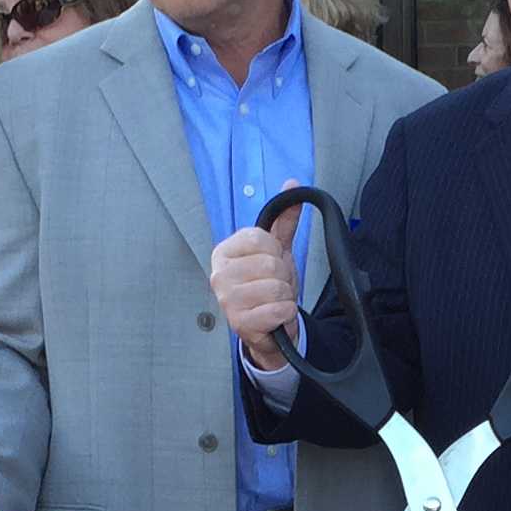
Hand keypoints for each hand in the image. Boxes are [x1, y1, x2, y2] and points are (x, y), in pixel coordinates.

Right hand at [207, 188, 304, 358]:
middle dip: (283, 277)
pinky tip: (275, 316)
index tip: (271, 262)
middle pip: (270, 264)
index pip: (259, 238)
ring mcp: (226, 300)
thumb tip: (291, 184)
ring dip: (285, 296)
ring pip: (277, 287)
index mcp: (224, 252)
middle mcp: (218, 274)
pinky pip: (279, 310)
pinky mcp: (239, 324)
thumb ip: (284, 219)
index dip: (276, 251)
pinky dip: (285, 314)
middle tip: (275, 286)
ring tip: (274, 301)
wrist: (269, 326)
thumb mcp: (277, 250)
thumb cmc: (268, 286)